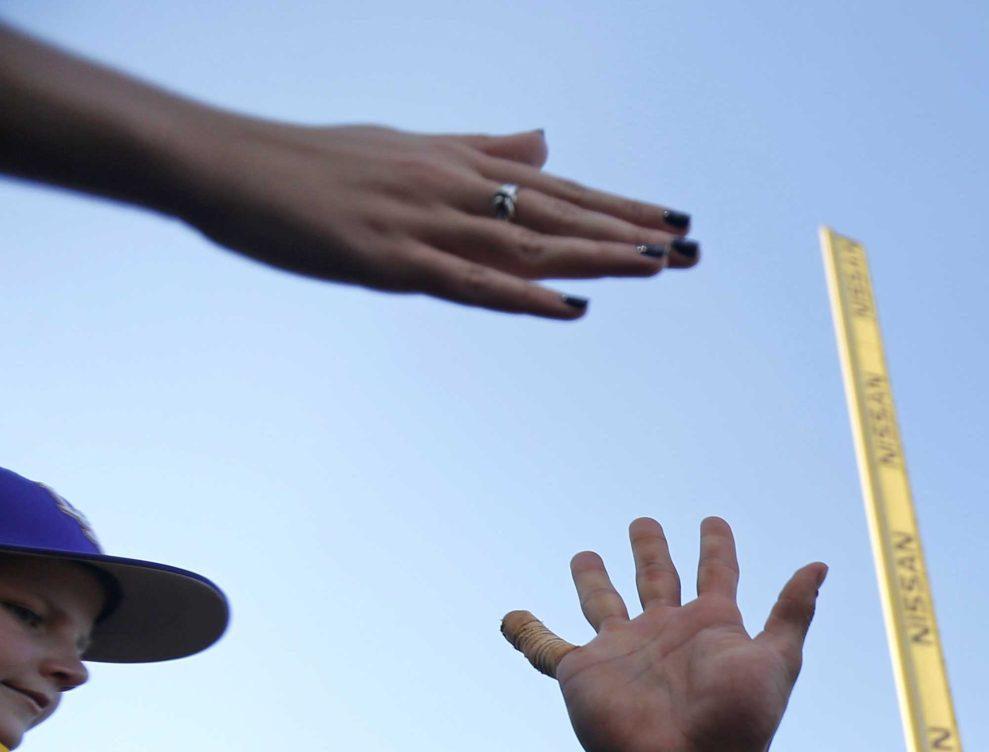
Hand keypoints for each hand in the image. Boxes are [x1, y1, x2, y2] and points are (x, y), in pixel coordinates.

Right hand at [168, 117, 692, 317]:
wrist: (226, 163)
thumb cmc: (311, 161)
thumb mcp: (409, 145)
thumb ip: (482, 149)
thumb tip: (543, 141)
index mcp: (457, 165)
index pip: (556, 189)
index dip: (618, 208)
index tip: (676, 222)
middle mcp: (452, 188)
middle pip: (556, 213)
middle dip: (626, 232)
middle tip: (693, 248)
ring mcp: (423, 224)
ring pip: (526, 243)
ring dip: (593, 255)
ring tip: (656, 266)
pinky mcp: (390, 260)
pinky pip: (469, 282)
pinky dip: (521, 294)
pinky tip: (568, 304)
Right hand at [509, 518, 825, 751]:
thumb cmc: (740, 719)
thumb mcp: (778, 660)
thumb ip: (793, 610)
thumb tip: (820, 564)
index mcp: (710, 624)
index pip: (715, 573)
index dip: (715, 546)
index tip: (712, 521)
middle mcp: (665, 632)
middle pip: (656, 578)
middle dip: (650, 550)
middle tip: (643, 523)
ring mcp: (622, 651)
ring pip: (602, 603)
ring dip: (592, 579)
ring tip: (586, 554)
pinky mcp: (582, 672)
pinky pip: (545, 647)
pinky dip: (527, 632)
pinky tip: (512, 617)